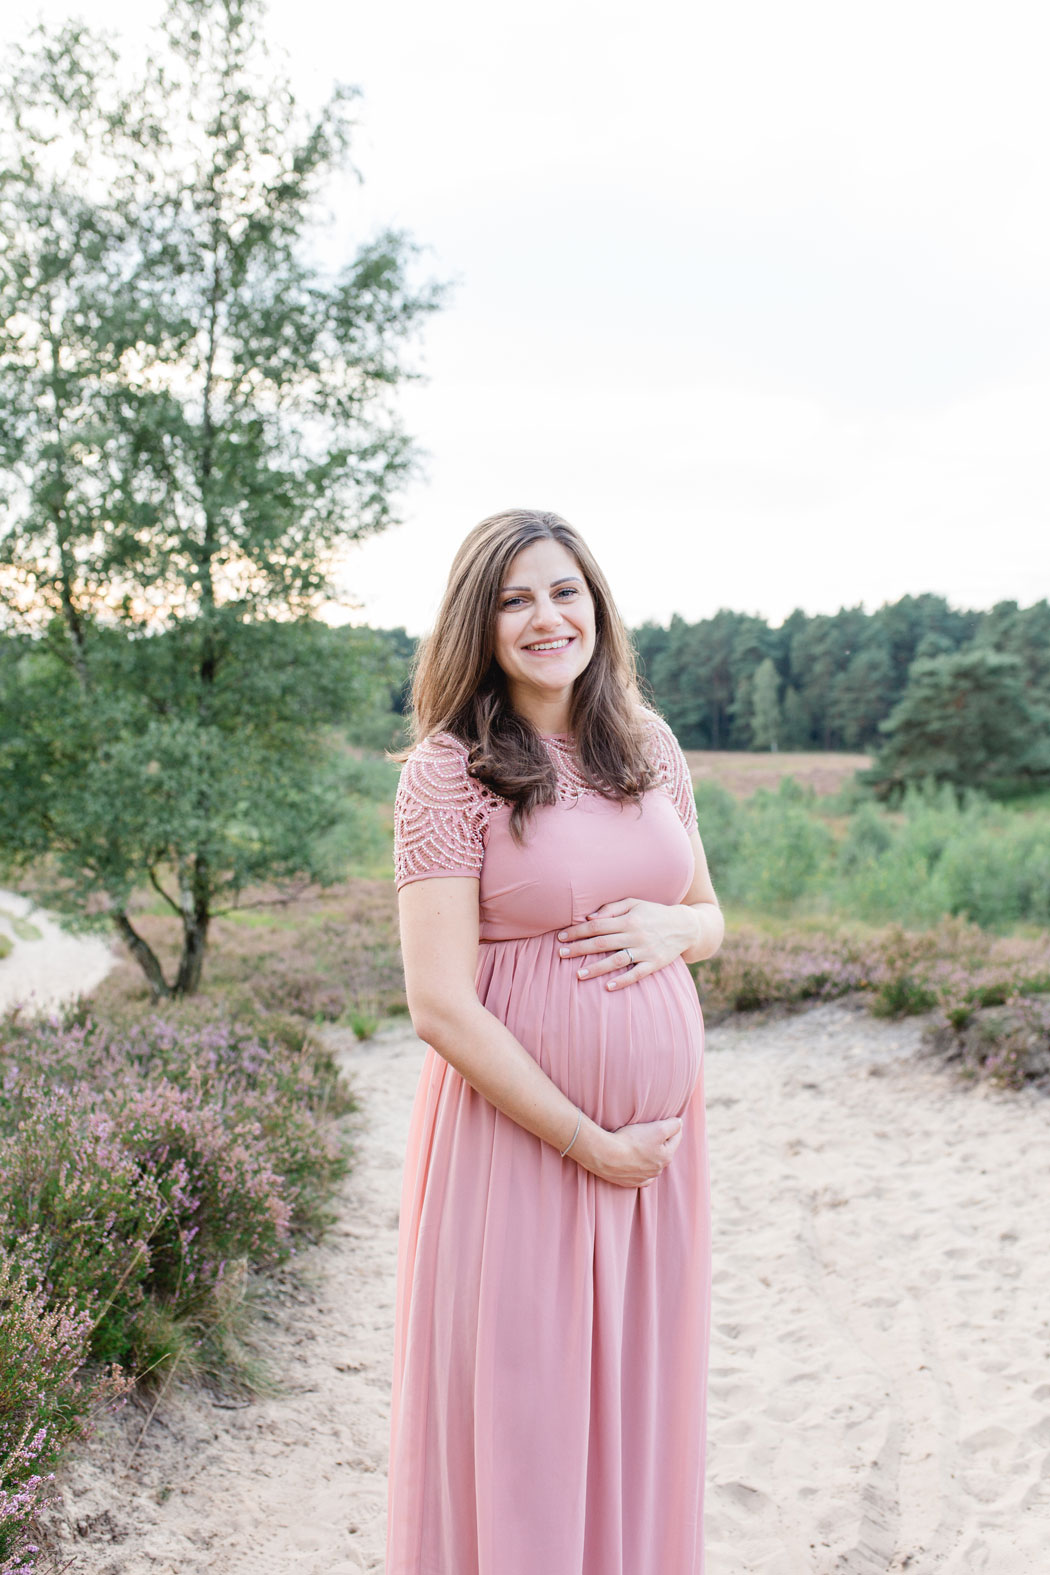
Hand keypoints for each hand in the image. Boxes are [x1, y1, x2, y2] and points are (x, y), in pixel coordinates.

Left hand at [557, 898, 699, 990]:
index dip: (578, 931)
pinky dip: (622, 981)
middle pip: (602, 942)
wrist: (686, 926)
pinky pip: (637, 974)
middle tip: (561, 955)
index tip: (561, 938)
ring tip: (578, 975)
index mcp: (628, 919)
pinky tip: (607, 987)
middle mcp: (635, 935)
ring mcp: (645, 951)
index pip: (597, 925)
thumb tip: (589, 918)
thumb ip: (612, 908)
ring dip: (596, 968)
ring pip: (616, 960)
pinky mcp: (655, 964)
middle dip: (580, 949)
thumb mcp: (635, 903)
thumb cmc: (654, 913)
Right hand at [577, 1116, 683, 1187]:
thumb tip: (679, 1124)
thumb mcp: (657, 1129)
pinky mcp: (629, 1182)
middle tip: (650, 1130)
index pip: (676, 1138)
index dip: (673, 1126)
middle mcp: (657, 1170)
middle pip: (663, 1151)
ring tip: (639, 1144)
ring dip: (649, 1155)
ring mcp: (643, 1178)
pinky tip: (634, 1162)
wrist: (606, 1155)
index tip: (666, 1119)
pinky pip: (639, 1176)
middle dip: (660, 1141)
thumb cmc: (631, 1141)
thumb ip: (673, 1126)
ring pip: (651, 1164)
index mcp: (666, 1157)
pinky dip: (639, 1169)